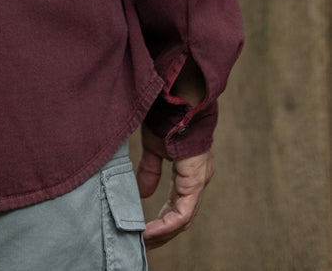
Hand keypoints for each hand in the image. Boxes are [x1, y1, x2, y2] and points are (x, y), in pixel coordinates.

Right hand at [136, 125, 213, 248]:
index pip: (178, 206)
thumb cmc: (166, 117)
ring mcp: (199, 181)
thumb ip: (150, 170)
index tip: (143, 231)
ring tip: (143, 241)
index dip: (161, 221)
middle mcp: (198, 180)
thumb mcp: (154, 148)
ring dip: (163, 233)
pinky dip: (166, 224)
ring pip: (184, 219)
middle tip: (142, 243)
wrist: (176, 99)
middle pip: (182, 218)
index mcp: (190, 172)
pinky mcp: (195, 180)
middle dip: (162, 234)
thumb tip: (143, 192)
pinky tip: (150, 231)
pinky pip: (183, 212)